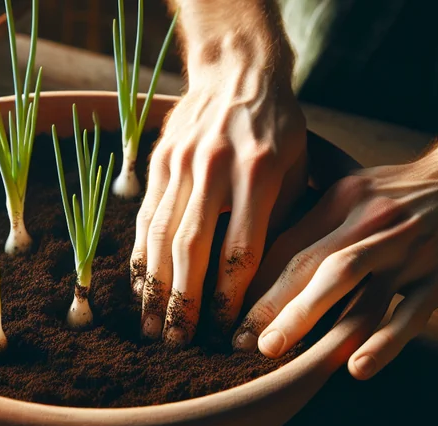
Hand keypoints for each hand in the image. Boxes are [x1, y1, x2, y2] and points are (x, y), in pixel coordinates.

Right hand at [132, 12, 306, 345]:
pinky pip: (144, 217)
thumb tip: (268, 285)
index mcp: (257, 172)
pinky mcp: (158, 161)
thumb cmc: (280, 129)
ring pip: (159, 236)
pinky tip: (140, 288)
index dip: (230, 297)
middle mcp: (213, 168)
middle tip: (179, 343)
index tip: (227, 331)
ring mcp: (179, 163)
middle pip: (191, 249)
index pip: (240, 249)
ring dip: (153, 287)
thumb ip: (280, 221)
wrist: (239, 71)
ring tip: (153, 327)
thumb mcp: (297, 169)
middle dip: (183, 302)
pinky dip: (140, 256)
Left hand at [233, 128, 437, 379]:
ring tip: (277, 354)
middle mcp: (373, 221)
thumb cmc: (400, 190)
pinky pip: (411, 312)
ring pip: (356, 287)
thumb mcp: (351, 179)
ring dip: (314, 321)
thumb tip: (251, 207)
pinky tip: (357, 367)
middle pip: (314, 264)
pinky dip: (385, 341)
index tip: (224, 311)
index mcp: (344, 199)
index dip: (255, 279)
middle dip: (272, 304)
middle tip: (238, 341)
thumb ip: (306, 196)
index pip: (291, 242)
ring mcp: (410, 249)